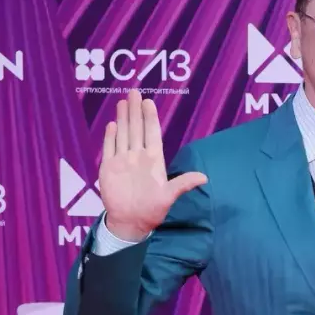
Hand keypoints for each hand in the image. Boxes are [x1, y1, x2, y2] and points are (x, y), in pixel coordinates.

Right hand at [100, 90, 206, 240]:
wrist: (131, 222)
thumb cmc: (152, 210)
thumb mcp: (169, 196)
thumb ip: (183, 184)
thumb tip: (204, 178)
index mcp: (154, 161)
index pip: (152, 134)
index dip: (150, 118)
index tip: (149, 102)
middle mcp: (138, 157)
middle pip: (136, 129)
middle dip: (135, 111)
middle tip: (134, 92)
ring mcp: (123, 161)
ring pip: (123, 135)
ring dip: (123, 118)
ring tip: (123, 102)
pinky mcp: (109, 168)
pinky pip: (110, 148)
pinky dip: (110, 136)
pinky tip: (113, 124)